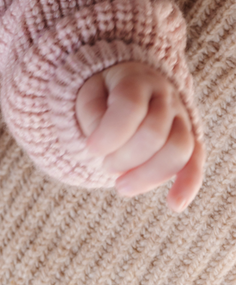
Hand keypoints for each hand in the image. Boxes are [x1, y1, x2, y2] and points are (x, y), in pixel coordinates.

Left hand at [75, 61, 203, 211]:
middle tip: (105, 165)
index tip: (90, 148)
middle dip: (125, 158)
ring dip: (148, 176)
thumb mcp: (89, 97)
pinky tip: (174, 204)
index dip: (110, 133)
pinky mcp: (191, 140)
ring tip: (121, 186)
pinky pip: (196, 162)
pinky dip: (188, 184)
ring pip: (178, 150)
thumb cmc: (104, 96)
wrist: (128, 89)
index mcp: (136, 79)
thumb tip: (102, 146)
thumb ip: (92, 116)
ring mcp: (181, 118)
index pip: (130, 106)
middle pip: (154, 133)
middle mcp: (164, 96)